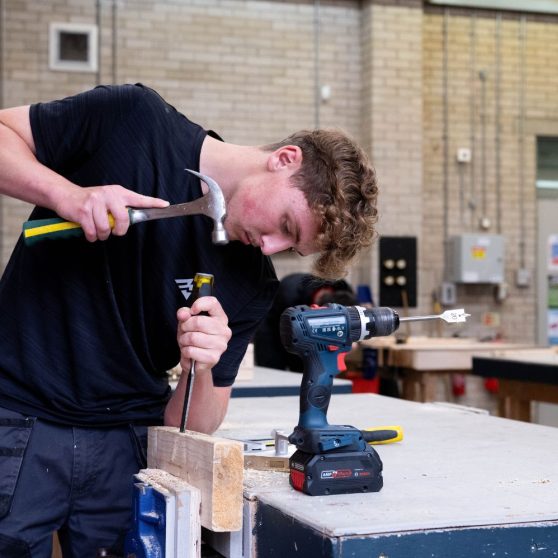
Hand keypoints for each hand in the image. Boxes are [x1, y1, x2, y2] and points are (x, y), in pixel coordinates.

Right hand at [54, 184, 168, 241]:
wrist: (65, 195)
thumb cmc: (90, 201)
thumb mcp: (108, 199)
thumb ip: (120, 207)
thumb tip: (133, 220)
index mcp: (117, 192)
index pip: (139, 198)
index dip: (153, 202)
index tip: (165, 204)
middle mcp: (108, 195)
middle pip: (123, 219)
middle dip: (119, 230)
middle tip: (113, 231)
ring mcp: (95, 202)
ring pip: (106, 229)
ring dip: (102, 235)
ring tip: (97, 229)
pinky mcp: (83, 211)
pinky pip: (93, 232)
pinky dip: (92, 236)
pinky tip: (88, 231)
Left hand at [176, 296, 230, 373]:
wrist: (195, 361)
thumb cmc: (193, 337)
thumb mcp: (187, 322)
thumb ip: (184, 314)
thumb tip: (183, 314)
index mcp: (220, 318)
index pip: (212, 303)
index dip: (199, 304)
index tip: (192, 311)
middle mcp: (224, 330)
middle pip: (198, 322)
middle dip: (185, 327)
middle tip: (185, 332)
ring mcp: (221, 345)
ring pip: (192, 337)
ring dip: (183, 340)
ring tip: (186, 343)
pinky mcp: (214, 357)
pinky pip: (191, 351)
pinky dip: (185, 352)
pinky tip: (189, 353)